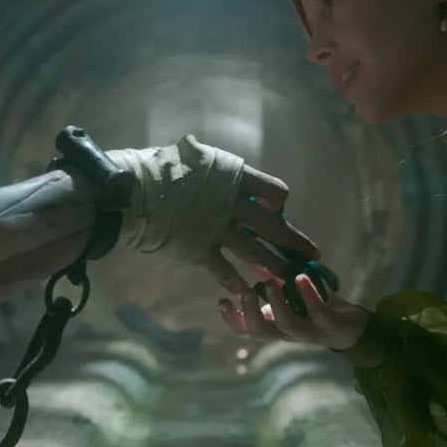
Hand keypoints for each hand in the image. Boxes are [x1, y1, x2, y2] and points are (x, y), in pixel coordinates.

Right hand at [105, 139, 317, 293]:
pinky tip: (248, 290)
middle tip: (312, 253)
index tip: (276, 208)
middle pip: (273, 227)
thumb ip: (219, 171)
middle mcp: (233, 205)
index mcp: (235, 177)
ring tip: (290, 278)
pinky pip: (224, 270)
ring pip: (256, 253)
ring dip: (275, 266)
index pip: (274, 192)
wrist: (134, 190)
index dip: (277, 201)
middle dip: (294, 242)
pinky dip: (236, 281)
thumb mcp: (197, 156)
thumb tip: (230, 176)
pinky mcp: (200, 249)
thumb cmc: (163, 166)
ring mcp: (218, 229)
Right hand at [218, 273, 368, 351]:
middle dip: (250, 312)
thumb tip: (252, 256)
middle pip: (261, 331)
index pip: (246, 328)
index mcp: (275, 325)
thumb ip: (272, 284)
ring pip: (287, 325)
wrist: (354, 328)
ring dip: (277, 304)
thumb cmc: (316, 308)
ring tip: (271, 283)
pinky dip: (309, 295)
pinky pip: (317, 312)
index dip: (232, 318)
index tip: (221, 300)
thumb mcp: (291, 297)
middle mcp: (287, 332)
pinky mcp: (329, 325)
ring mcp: (308, 331)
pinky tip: (301, 277)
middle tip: (243, 291)